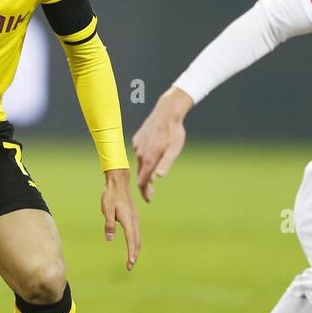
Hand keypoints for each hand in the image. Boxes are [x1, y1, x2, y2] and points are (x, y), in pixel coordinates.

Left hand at [101, 168, 139, 270]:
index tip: (130, 263)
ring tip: (131, 260)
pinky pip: (136, 232)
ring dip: (136, 249)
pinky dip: (135, 242)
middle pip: (137, 241)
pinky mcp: (133, 217)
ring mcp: (135, 219)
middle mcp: (134, 221)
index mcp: (128, 220)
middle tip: (130, 267)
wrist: (118, 183)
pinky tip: (132, 245)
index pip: (131, 240)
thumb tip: (110, 239)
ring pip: (138, 237)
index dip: (131, 253)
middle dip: (134, 255)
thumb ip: (108, 225)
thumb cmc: (110, 196)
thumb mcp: (106, 210)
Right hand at [131, 86, 192, 202]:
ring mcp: (137, 146)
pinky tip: (151, 155)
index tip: (149, 200)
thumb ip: (165, 164)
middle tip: (150, 193)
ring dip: (145, 170)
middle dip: (144, 184)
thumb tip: (157, 178)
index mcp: (148, 158)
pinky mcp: (137, 139)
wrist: (167, 112)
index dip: (145, 192)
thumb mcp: (174, 150)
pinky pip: (140, 152)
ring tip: (151, 176)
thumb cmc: (174, 132)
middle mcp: (140, 153)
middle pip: (140, 173)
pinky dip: (144, 157)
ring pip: (140, 163)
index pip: (142, 181)